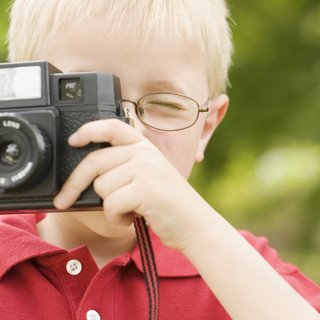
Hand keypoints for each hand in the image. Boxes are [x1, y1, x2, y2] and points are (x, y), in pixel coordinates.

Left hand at [53, 119, 209, 250]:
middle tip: (64, 201)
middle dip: (74, 185)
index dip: (89, 130)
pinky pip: (111, 205)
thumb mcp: (149, 176)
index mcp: (145, 147)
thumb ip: (126, 166)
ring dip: (110, 206)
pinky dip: (117, 218)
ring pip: (101, 187)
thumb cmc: (168, 203)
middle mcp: (145, 154)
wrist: (195, 224)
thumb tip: (90, 173)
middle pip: (94, 162)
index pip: (112, 127)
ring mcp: (146, 169)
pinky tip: (133, 217)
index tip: (73, 140)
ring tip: (130, 208)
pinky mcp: (146, 189)